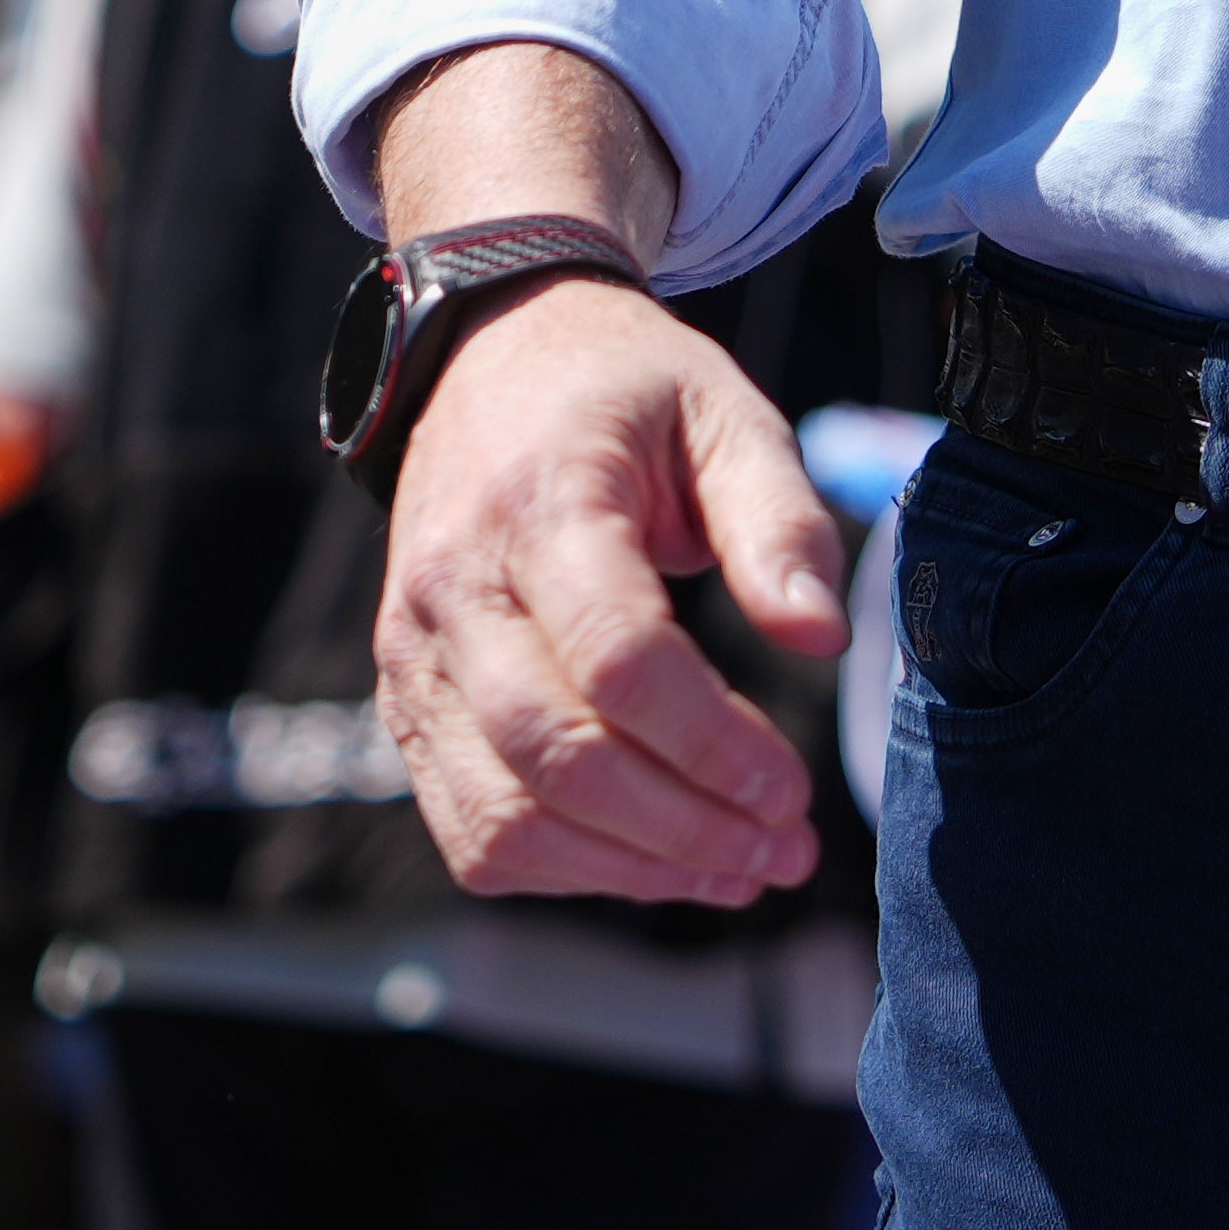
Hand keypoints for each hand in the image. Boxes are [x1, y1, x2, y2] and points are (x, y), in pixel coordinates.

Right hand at [366, 275, 848, 907]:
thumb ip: (779, 524)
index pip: (614, 657)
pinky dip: (568, 871)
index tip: (793, 789)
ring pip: (505, 816)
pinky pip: (472, 828)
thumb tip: (823, 640)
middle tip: (784, 849)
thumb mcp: (726, 414)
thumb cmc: (626, 393)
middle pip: (555, 755)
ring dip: (631, 869)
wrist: (490, 359)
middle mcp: (453, 588)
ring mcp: (413, 655)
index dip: (710, 743)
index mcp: (541, 504)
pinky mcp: (405, 704)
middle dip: (683, 827)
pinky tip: (657, 861)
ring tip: (740, 869)